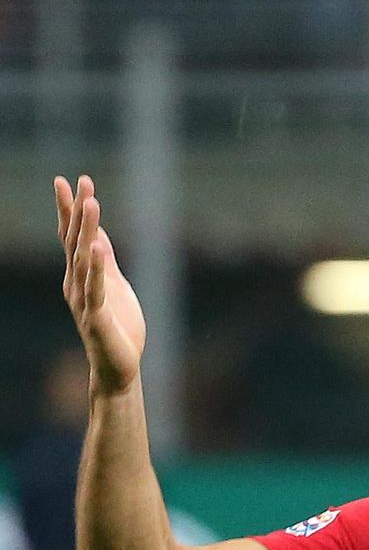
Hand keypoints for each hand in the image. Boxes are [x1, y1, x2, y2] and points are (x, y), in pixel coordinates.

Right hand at [55, 174, 145, 393]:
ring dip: (87, 230)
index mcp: (80, 276)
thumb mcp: (114, 286)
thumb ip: (105, 261)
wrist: (119, 368)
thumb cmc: (118, 327)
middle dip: (77, 211)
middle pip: (75, 241)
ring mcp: (85, 300)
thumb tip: (97, 234)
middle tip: (81, 182)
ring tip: (92, 204)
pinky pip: (96, 288)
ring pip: (83, 259)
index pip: (72, 237)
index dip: (71, 209)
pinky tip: (97, 248)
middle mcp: (76, 284)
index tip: (69, 181)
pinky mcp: (97, 317)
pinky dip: (97, 268)